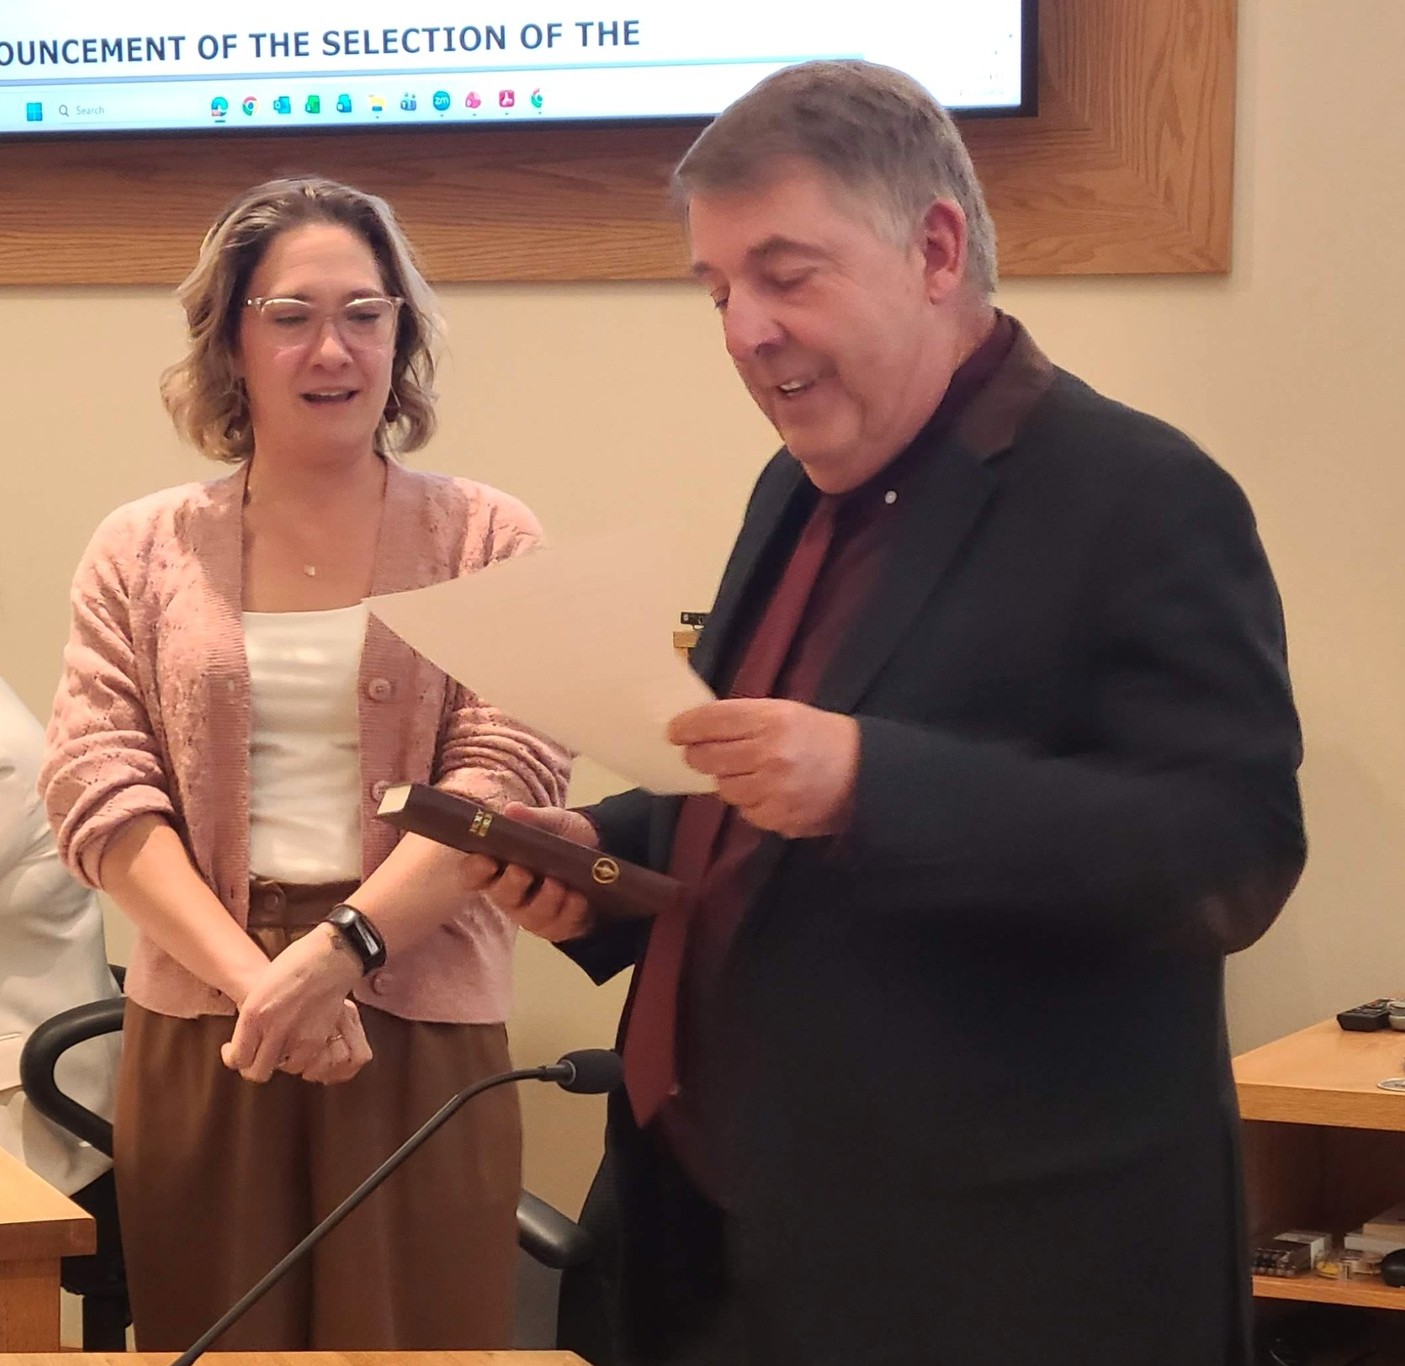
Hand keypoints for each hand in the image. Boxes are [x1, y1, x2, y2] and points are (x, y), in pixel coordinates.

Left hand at [222, 925, 366, 1082]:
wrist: (331, 957)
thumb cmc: (296, 964)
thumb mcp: (261, 988)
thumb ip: (252, 1016)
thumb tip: (247, 1040)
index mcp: (254, 1013)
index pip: (236, 1058)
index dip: (232, 1059)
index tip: (233, 1051)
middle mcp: (273, 1029)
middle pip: (256, 1072)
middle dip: (253, 1067)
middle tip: (255, 1056)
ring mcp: (297, 1036)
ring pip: (282, 1069)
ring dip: (281, 1061)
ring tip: (282, 1045)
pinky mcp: (317, 1040)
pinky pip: (303, 1063)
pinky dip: (300, 1058)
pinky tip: (300, 1042)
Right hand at [479, 803, 597, 942]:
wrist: (598, 856)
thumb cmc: (560, 838)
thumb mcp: (551, 823)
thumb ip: (532, 818)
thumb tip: (512, 810)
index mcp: (498, 866)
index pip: (474, 873)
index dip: (475, 869)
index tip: (484, 859)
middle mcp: (509, 893)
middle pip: (501, 895)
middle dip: (512, 884)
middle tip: (522, 871)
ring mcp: (531, 913)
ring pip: (531, 914)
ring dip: (544, 900)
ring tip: (557, 884)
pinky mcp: (556, 926)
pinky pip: (559, 925)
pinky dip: (569, 911)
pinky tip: (577, 898)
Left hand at [668, 698, 859, 837]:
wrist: (864, 773)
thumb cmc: (818, 736)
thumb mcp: (785, 712)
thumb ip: (744, 719)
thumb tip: (697, 728)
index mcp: (771, 720)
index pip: (713, 721)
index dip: (687, 726)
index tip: (673, 732)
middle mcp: (769, 754)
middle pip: (709, 757)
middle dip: (697, 755)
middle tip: (695, 754)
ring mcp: (773, 790)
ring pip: (723, 788)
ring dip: (727, 780)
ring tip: (744, 773)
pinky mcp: (778, 818)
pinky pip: (744, 811)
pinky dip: (749, 802)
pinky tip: (766, 792)